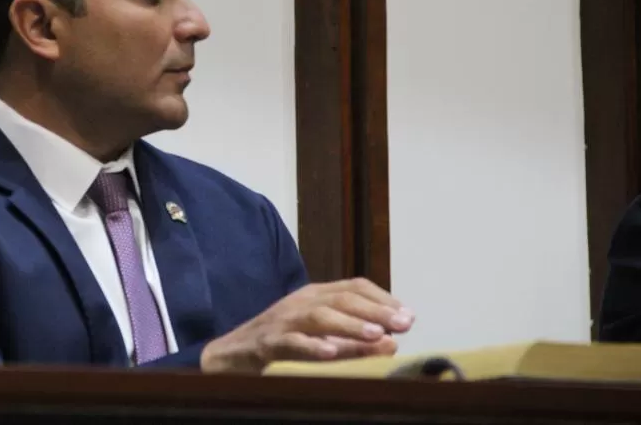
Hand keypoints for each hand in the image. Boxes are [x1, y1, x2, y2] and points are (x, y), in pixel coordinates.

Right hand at [200, 278, 413, 372]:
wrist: (230, 353)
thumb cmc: (281, 343)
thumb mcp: (321, 338)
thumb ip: (354, 340)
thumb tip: (394, 342)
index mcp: (314, 295)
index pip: (354, 287)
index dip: (383, 299)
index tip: (409, 316)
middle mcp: (300, 301)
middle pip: (341, 299)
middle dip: (375, 311)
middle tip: (404, 324)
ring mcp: (283, 320)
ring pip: (319, 317)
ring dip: (350, 325)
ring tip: (376, 336)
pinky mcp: (267, 341)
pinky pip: (291, 342)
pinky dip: (311, 346)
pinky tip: (330, 352)